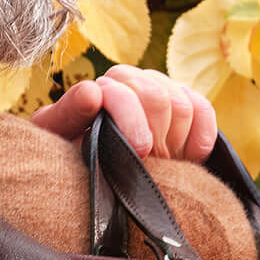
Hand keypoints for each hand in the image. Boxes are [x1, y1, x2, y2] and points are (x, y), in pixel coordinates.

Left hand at [32, 65, 218, 162]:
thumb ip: (68, 114)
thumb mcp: (56, 138)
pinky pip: (203, 110)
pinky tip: (191, 156)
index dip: (132, 120)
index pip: (122, 90)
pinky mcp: (185, 106)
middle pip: (157, 97)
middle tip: (150, 164)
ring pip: (182, 104)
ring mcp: (160, 92)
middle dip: (156, 136)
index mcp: (102, 89)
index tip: (140, 151)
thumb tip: (92, 92)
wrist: (95, 176)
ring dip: (175, 140)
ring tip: (160, 163)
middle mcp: (132, 83)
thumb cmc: (69, 157)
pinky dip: (203, 134)